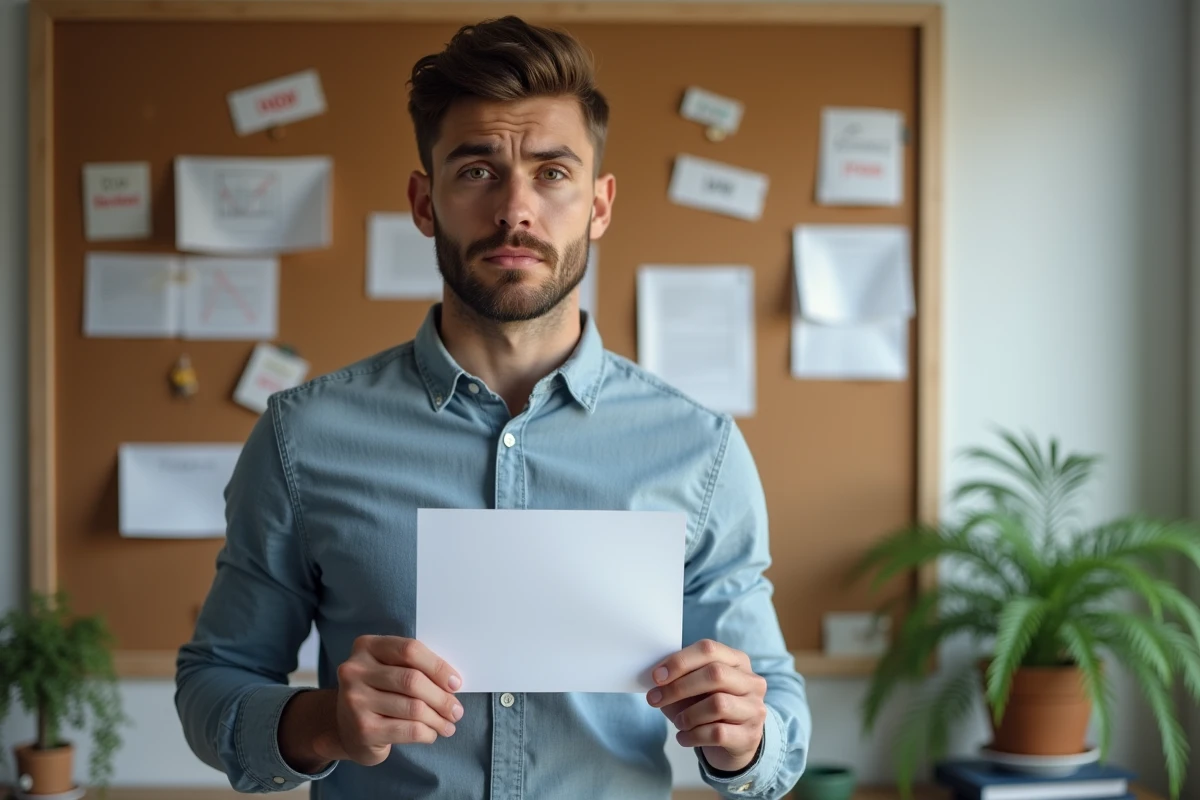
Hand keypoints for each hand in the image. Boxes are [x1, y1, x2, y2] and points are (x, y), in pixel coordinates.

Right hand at [324, 635, 463, 765]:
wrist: (346, 729)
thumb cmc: (378, 693)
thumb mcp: (389, 670)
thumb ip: (413, 667)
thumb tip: (452, 682)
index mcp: (366, 647)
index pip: (410, 650)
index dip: (438, 667)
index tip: (456, 683)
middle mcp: (355, 671)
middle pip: (412, 680)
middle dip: (442, 697)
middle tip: (457, 710)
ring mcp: (355, 701)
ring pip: (413, 708)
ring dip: (438, 718)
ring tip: (449, 725)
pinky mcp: (363, 729)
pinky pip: (408, 730)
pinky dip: (427, 732)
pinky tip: (432, 733)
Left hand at [646, 639, 766, 772]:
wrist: (733, 744)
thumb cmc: (707, 708)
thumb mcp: (694, 688)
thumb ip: (679, 677)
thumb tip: (656, 675)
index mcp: (737, 660)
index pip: (709, 649)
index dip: (680, 661)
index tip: (656, 677)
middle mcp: (751, 681)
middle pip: (715, 674)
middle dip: (679, 687)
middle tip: (654, 699)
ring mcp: (754, 708)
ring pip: (718, 704)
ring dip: (688, 715)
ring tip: (678, 723)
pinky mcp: (750, 735)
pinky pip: (717, 733)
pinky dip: (693, 735)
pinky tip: (684, 737)